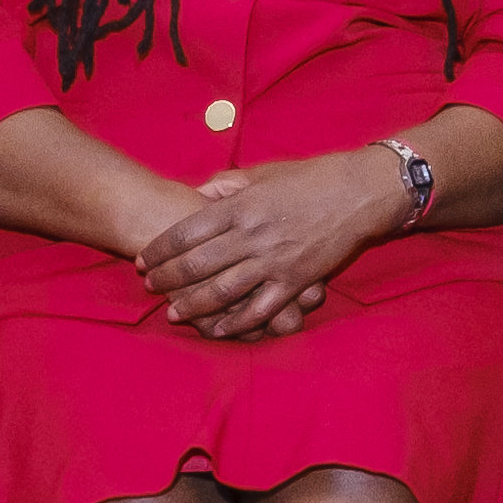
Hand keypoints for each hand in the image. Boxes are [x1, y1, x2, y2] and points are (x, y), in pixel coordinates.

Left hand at [134, 152, 399, 338]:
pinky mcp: (296, 281)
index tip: (143, 259)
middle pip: (198, 264)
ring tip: (173, 312)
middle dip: (168, 278)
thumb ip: (227, 185)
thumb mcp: (264, 173)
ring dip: (193, 304)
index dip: (160, 249)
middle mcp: (252, 236)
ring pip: (223, 291)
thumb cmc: (310, 179)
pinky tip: (218, 330)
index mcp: (241, 207)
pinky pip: (261, 309)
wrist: (359, 194)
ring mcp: (274, 261)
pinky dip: (238, 323)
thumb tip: (198, 196)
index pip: (187, 231)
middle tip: (149, 287)